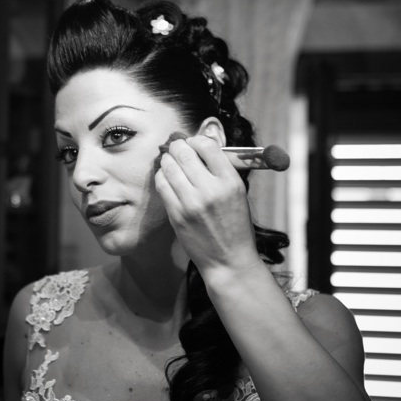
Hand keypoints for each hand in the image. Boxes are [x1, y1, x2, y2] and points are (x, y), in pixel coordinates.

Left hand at [154, 135, 260, 276]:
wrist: (228, 260)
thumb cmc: (235, 226)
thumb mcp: (239, 193)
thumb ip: (221, 171)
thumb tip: (201, 147)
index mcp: (230, 182)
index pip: (207, 146)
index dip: (196, 140)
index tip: (193, 143)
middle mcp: (210, 190)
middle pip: (184, 153)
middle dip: (177, 146)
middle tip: (177, 147)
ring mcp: (190, 203)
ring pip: (169, 167)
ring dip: (167, 159)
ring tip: (171, 161)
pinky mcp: (176, 214)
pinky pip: (162, 185)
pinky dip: (162, 176)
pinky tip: (167, 178)